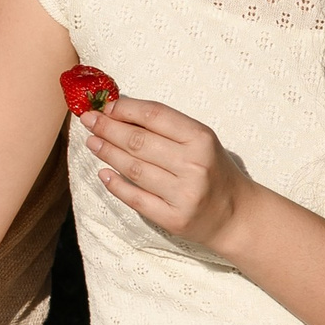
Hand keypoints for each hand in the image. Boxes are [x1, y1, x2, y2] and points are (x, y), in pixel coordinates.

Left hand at [81, 96, 254, 250]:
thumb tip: (120, 111)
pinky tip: (103, 174)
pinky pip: (136, 199)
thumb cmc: (213, 170)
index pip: (155, 116)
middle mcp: (194, 165)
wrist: (236, 214)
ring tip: (92, 142)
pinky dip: (116, 186)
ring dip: (107, 153)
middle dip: (108, 128)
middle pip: (138, 142)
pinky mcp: (173, 219)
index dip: (125, 109)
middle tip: (89, 121)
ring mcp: (183, 194)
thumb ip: (166, 127)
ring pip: (133, 169)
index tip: (105, 106)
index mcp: (201, 138)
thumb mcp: (200, 141)